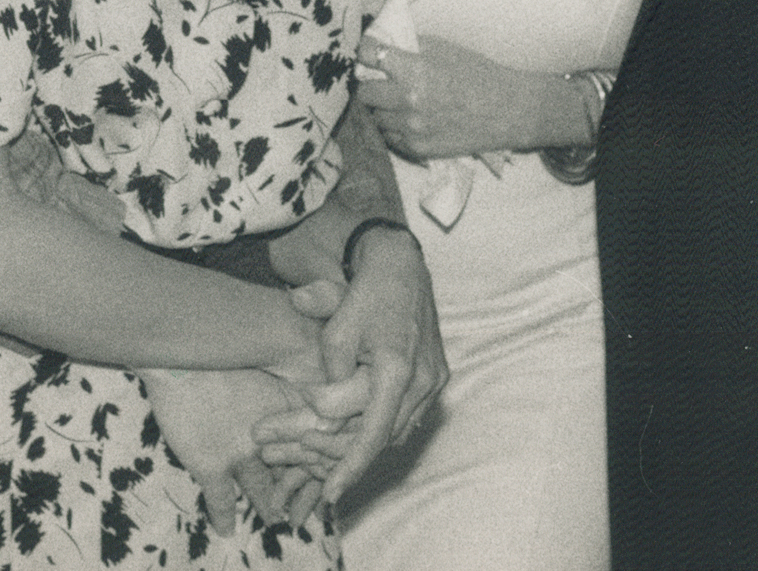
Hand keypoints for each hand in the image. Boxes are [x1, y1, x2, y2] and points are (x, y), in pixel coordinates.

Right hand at [138, 367, 333, 529]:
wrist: (177, 349)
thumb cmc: (219, 340)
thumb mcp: (264, 352)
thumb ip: (286, 370)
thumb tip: (309, 370)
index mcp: (287, 404)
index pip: (317, 443)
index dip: (321, 460)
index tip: (323, 470)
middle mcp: (271, 434)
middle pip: (296, 473)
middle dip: (301, 491)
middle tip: (304, 506)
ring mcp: (241, 453)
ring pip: (265, 492)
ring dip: (270, 507)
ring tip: (276, 520)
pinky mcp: (210, 464)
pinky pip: (222, 501)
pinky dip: (224, 517)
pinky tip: (226, 530)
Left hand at [253, 227, 442, 500]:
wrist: (400, 264)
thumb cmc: (362, 295)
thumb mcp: (335, 335)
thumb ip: (331, 381)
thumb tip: (323, 417)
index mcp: (396, 369)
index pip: (372, 434)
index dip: (350, 468)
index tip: (330, 494)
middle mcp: (423, 379)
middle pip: (385, 435)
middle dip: (352, 456)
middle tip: (320, 477)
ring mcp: (435, 377)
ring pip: (400, 428)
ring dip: (371, 441)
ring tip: (337, 456)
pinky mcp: (438, 373)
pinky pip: (411, 412)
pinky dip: (387, 424)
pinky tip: (364, 428)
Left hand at [355, 33, 558, 160]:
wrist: (507, 111)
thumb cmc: (478, 74)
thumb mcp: (445, 48)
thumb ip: (410, 47)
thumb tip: (384, 45)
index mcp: (413, 70)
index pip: (367, 56)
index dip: (366, 51)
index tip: (369, 52)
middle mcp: (407, 100)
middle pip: (364, 92)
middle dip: (372, 84)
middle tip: (385, 81)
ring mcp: (411, 128)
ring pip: (375, 117)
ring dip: (384, 108)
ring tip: (403, 102)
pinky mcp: (417, 148)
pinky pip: (390, 137)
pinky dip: (396, 128)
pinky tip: (413, 119)